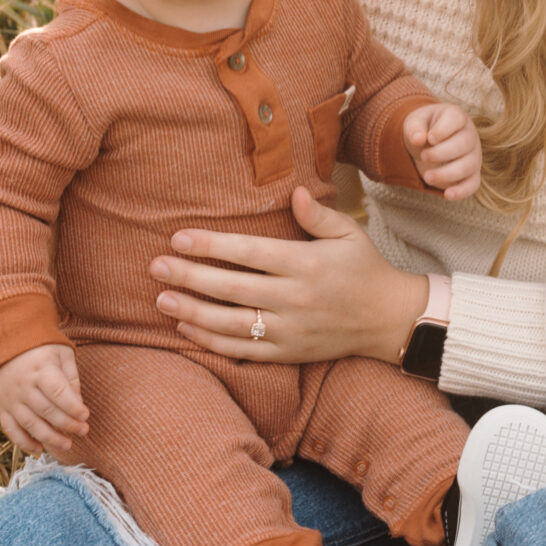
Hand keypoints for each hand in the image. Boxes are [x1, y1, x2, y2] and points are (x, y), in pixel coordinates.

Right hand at [0, 343, 88, 457]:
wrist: (6, 344)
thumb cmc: (42, 349)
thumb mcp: (62, 354)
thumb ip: (71, 378)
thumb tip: (79, 405)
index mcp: (40, 370)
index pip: (57, 392)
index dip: (72, 406)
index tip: (86, 416)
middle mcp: (23, 386)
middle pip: (45, 410)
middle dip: (66, 424)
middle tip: (83, 431)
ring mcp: (10, 399)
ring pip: (29, 423)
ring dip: (49, 437)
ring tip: (67, 445)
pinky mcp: (3, 407)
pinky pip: (10, 429)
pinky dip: (23, 442)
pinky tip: (40, 449)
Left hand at [151, 187, 427, 364]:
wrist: (389, 319)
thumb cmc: (365, 268)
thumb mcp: (350, 233)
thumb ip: (318, 215)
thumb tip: (293, 193)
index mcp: (307, 264)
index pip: (251, 253)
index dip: (212, 245)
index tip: (180, 237)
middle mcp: (296, 298)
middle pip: (232, 288)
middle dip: (190, 276)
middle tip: (156, 266)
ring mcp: (290, 329)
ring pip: (231, 323)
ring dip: (192, 311)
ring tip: (161, 299)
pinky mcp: (288, 352)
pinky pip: (242, 349)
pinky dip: (211, 340)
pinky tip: (186, 326)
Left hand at [406, 101, 481, 199]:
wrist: (429, 142)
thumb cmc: (424, 129)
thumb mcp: (415, 123)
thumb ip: (414, 128)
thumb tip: (417, 139)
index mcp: (456, 117)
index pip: (456, 119)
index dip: (443, 130)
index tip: (429, 138)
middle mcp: (470, 135)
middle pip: (464, 144)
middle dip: (441, 153)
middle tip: (423, 157)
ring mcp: (473, 156)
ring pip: (468, 166)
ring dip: (447, 173)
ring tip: (427, 177)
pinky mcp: (472, 174)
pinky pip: (472, 184)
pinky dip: (462, 191)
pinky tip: (447, 195)